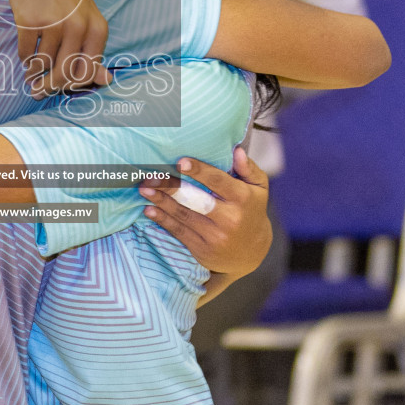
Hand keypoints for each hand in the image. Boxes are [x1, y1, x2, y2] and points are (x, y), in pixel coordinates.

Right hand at [0, 0, 110, 95]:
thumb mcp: (86, 16)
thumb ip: (94, 49)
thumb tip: (106, 81)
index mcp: (97, 29)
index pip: (87, 72)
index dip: (71, 86)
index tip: (60, 89)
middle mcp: (78, 28)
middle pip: (63, 74)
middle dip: (48, 87)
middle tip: (37, 91)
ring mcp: (53, 24)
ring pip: (42, 65)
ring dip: (33, 73)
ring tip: (29, 73)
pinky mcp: (29, 22)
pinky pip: (25, 54)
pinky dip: (24, 59)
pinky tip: (24, 56)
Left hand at [138, 147, 271, 277]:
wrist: (252, 253)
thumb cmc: (252, 211)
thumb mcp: (259, 189)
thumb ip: (249, 169)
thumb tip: (237, 151)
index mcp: (242, 198)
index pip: (218, 181)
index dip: (199, 171)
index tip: (180, 162)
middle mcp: (229, 218)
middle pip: (196, 200)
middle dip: (171, 187)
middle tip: (151, 176)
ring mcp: (215, 236)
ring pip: (183, 216)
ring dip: (161, 202)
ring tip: (144, 189)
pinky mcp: (202, 249)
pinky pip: (179, 232)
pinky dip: (162, 221)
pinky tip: (149, 210)